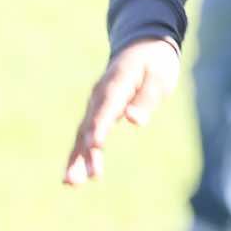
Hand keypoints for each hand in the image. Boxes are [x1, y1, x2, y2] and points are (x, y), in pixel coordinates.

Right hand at [66, 39, 179, 185]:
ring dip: (77, 158)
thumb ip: (146, 98)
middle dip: (88, 151)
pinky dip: (79, 153)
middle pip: (91, 125)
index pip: (106, 108)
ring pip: (83, 133)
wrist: (142, 48)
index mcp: (116, 84)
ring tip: (71, 183)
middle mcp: (100, 96)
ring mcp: (95, 104)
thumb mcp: (159, 77)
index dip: (100, 126)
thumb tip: (133, 121)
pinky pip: (85, 135)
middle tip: (88, 176)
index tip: (96, 145)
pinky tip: (74, 176)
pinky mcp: (97, 113)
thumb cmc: (154, 63)